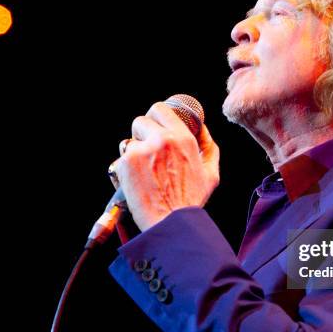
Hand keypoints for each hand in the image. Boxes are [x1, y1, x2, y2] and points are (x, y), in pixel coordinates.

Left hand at [109, 102, 219, 230]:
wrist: (170, 222)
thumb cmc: (191, 202)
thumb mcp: (210, 174)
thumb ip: (209, 147)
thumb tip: (202, 129)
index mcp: (182, 138)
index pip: (161, 109)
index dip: (156, 116)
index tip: (155, 125)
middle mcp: (161, 139)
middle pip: (141, 121)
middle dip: (142, 133)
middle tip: (147, 149)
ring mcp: (141, 150)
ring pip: (129, 141)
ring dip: (134, 151)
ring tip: (143, 171)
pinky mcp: (126, 163)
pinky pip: (121, 158)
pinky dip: (126, 168)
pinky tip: (136, 181)